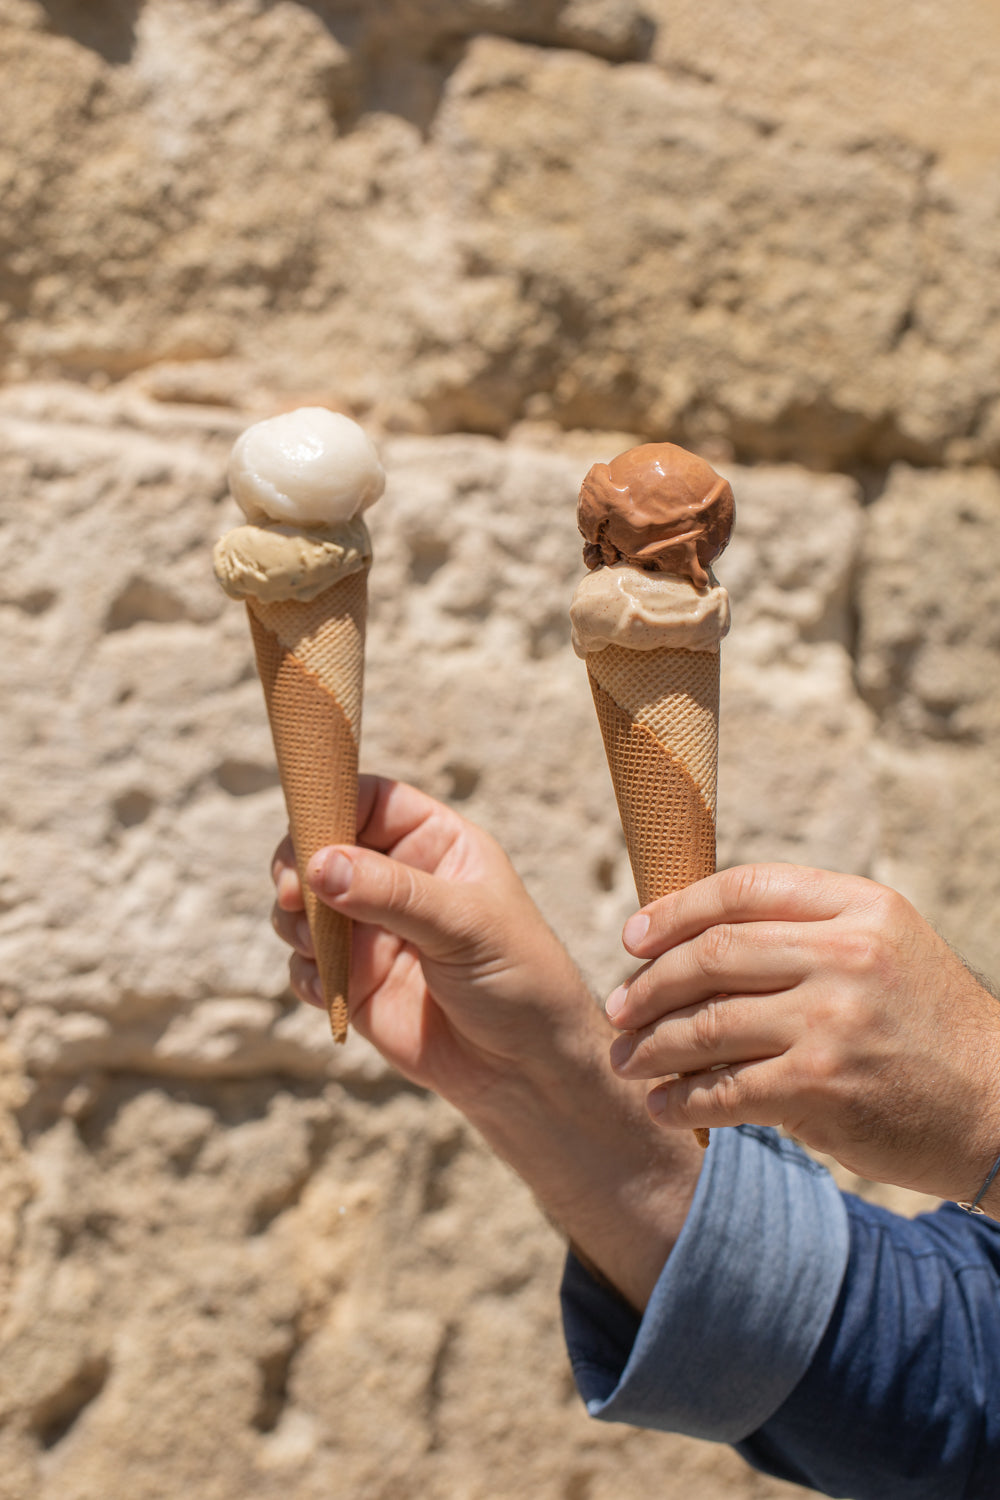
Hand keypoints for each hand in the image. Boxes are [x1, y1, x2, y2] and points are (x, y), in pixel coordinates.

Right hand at [272, 775, 590, 1111]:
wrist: (527, 1071)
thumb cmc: (521, 980)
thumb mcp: (466, 925)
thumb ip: (393, 893)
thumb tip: (320, 864)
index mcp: (436, 844)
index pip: (369, 800)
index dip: (330, 804)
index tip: (306, 834)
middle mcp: (398, 880)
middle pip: (322, 846)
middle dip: (298, 866)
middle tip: (293, 893)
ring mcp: (372, 930)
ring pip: (303, 904)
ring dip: (295, 920)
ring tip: (318, 943)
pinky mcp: (355, 981)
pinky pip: (304, 964)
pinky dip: (305, 972)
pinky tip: (332, 990)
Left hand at [605, 864, 999, 1207]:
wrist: (999, 1109)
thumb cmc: (926, 1027)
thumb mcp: (885, 948)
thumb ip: (807, 930)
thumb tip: (693, 936)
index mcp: (860, 906)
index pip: (744, 889)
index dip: (675, 911)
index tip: (633, 938)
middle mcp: (847, 954)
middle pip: (713, 954)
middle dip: (649, 984)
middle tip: (618, 1010)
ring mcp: (832, 1020)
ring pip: (708, 1023)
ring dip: (652, 1045)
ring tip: (627, 1060)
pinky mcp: (820, 1088)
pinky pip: (724, 1088)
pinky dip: (681, 1099)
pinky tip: (663, 1105)